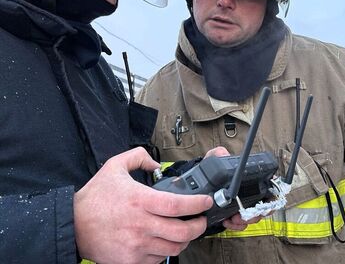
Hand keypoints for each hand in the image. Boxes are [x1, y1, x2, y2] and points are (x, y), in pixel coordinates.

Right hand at [74, 147, 212, 263]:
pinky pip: (157, 260)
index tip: (206, 202)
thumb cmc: (94, 198)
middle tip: (201, 220)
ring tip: (185, 232)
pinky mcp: (130, 260)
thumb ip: (138, 158)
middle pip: (182, 231)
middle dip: (198, 226)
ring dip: (184, 240)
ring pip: (173, 248)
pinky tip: (164, 242)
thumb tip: (156, 164)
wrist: (72, 225)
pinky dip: (165, 252)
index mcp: (140, 201)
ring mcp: (136, 245)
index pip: (178, 205)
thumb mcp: (114, 167)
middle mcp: (140, 225)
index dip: (197, 204)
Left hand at [204, 146, 263, 229]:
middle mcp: (250, 192)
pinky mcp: (234, 216)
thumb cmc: (209, 171)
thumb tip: (224, 154)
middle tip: (246, 213)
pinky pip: (241, 224)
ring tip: (234, 219)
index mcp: (250, 178)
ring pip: (254, 216)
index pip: (269, 185)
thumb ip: (218, 153)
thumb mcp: (213, 159)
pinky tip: (228, 222)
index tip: (267, 200)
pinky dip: (236, 225)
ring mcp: (243, 205)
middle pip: (265, 205)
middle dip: (258, 212)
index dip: (271, 194)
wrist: (196, 187)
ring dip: (246, 220)